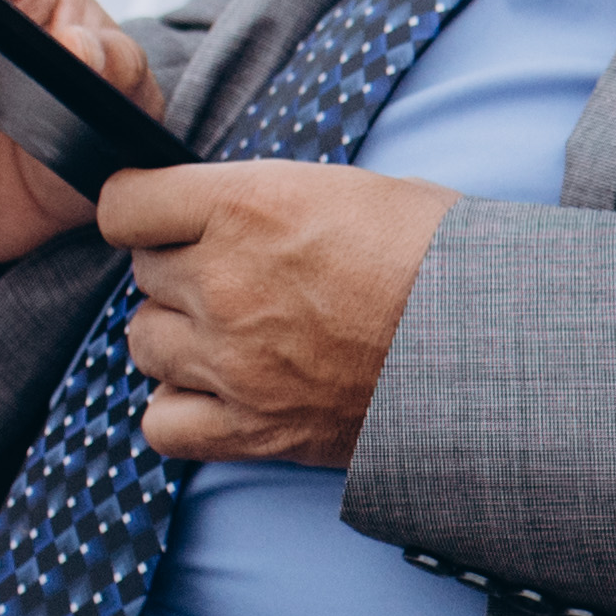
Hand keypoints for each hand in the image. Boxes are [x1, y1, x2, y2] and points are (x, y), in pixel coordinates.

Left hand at [91, 158, 451, 464]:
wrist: (491, 344)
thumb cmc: (441, 255)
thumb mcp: (353, 189)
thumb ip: (265, 201)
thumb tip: (222, 214)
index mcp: (247, 206)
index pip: (124, 203)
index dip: (145, 208)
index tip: (165, 216)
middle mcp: (223, 281)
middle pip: (144, 273)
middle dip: (184, 270)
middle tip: (243, 275)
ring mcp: (229, 360)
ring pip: (144, 341)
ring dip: (180, 335)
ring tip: (236, 332)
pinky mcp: (249, 427)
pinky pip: (161, 422)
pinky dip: (181, 408)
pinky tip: (220, 390)